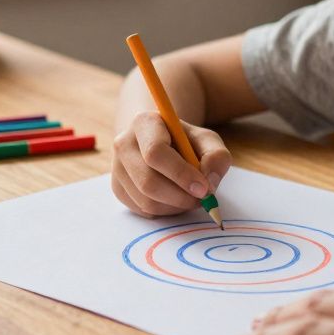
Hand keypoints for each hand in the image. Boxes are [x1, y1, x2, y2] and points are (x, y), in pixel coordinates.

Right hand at [111, 111, 230, 216]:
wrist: (162, 143)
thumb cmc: (186, 142)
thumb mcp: (207, 141)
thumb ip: (216, 157)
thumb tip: (209, 182)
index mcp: (144, 123)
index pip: (156, 152)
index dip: (180, 174)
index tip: (203, 188)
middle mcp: (123, 143)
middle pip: (148, 181)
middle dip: (180, 197)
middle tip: (202, 199)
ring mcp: (117, 167)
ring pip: (146, 200)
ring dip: (175, 206)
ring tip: (190, 196)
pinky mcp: (118, 188)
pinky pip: (142, 210)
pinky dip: (165, 211)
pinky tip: (175, 198)